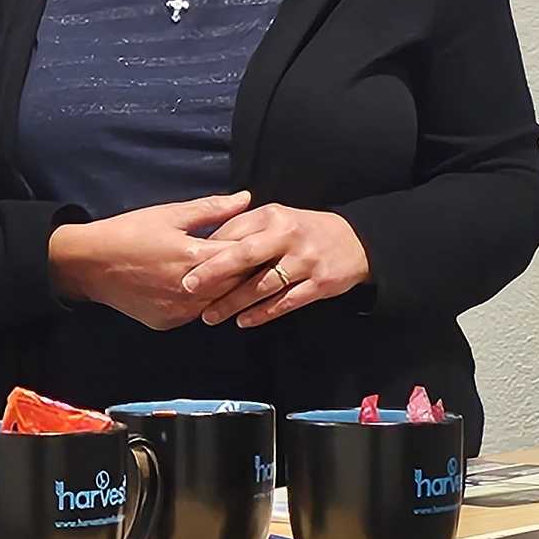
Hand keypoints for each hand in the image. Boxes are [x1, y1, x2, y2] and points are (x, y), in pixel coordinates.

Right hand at [46, 194, 249, 330]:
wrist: (88, 264)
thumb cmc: (128, 232)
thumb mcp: (170, 214)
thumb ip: (212, 209)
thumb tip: (246, 198)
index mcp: (193, 257)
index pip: (242, 257)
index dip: (256, 249)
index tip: (265, 242)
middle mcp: (190, 289)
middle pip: (235, 284)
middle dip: (246, 271)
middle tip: (256, 259)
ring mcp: (178, 310)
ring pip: (218, 303)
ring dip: (227, 289)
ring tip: (231, 274)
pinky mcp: (167, 322)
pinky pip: (196, 312)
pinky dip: (203, 301)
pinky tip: (202, 288)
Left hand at [184, 205, 370, 327]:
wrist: (354, 241)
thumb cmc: (303, 230)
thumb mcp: (276, 218)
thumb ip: (244, 227)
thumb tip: (206, 242)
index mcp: (273, 216)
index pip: (234, 232)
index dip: (208, 249)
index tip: (183, 262)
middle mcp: (288, 236)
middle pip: (245, 256)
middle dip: (214, 272)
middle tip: (188, 287)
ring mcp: (305, 261)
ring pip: (263, 285)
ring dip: (234, 302)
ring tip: (210, 315)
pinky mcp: (319, 284)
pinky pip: (285, 302)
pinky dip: (263, 314)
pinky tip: (243, 321)